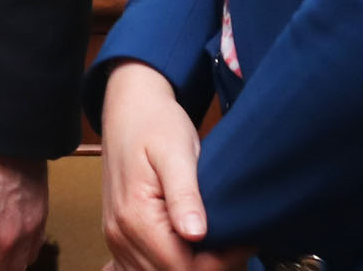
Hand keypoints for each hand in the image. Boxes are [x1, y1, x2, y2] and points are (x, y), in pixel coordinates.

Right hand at [98, 63, 250, 270]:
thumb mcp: (176, 151)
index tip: (245, 240)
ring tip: (219, 245)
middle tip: (237, 242)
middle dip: (210, 268)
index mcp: (135, 217)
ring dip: (191, 268)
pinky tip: (190, 254)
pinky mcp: (120, 235)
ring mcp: (117, 238)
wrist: (129, 107)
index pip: (183, 268)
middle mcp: (120, 235)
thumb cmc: (156, 123)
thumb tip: (196, 233)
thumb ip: (184, 194)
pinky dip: (167, 268)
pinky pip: (141, 270)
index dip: (220, 263)